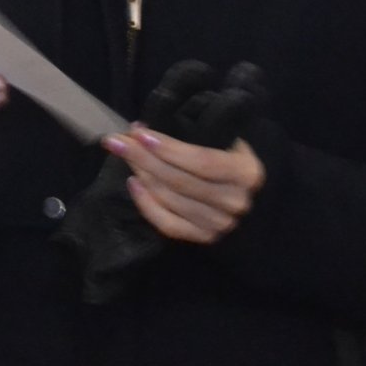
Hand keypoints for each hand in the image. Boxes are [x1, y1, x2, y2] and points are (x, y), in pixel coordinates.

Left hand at [102, 126, 264, 243]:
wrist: (247, 194)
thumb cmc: (229, 156)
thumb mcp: (225, 138)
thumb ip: (196, 131)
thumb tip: (143, 128)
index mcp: (247, 172)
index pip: (202, 161)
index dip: (169, 149)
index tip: (140, 133)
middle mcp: (236, 201)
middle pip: (181, 181)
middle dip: (144, 158)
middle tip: (118, 141)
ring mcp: (221, 224)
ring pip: (171, 200)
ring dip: (142, 175)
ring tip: (125, 156)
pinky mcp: (205, 238)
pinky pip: (168, 225)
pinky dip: (146, 205)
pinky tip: (133, 183)